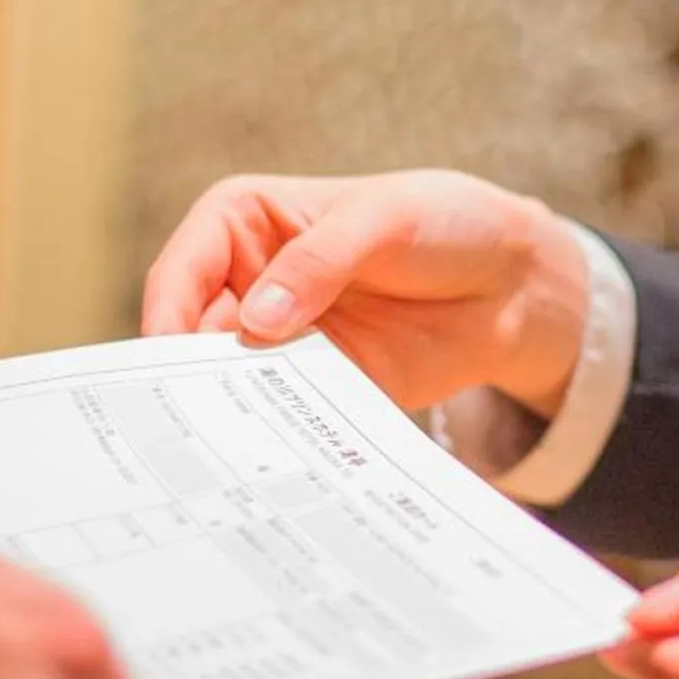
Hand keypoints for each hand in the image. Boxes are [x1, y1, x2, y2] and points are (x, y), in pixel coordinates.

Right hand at [140, 171, 589, 415]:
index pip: (184, 267)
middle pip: (193, 335)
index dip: (168, 310)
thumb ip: (319, 262)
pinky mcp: (319, 385)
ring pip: (230, 382)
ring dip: (226, 412)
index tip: (167, 356)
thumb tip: (258, 322)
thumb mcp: (382, 220)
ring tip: (222, 446)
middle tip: (178, 416)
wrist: (511, 282)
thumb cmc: (440, 221)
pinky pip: (283, 414)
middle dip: (183, 374)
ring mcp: (282, 341)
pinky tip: (274, 457)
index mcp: (244, 223)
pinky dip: (275, 435)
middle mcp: (250, 283)